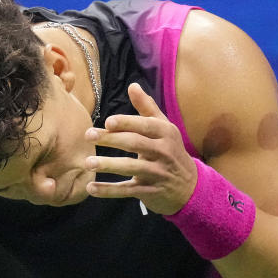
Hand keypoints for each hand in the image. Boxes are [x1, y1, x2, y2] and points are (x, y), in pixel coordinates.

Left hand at [84, 82, 197, 214]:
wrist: (190, 186)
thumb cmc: (170, 151)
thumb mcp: (164, 128)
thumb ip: (147, 108)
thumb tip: (132, 85)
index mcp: (165, 133)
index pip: (145, 126)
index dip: (126, 123)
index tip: (107, 122)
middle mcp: (163, 152)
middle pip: (135, 144)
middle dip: (111, 139)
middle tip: (88, 136)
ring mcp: (157, 173)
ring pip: (131, 167)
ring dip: (108, 165)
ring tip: (88, 163)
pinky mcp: (150, 191)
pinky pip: (127, 190)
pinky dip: (108, 190)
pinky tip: (91, 188)